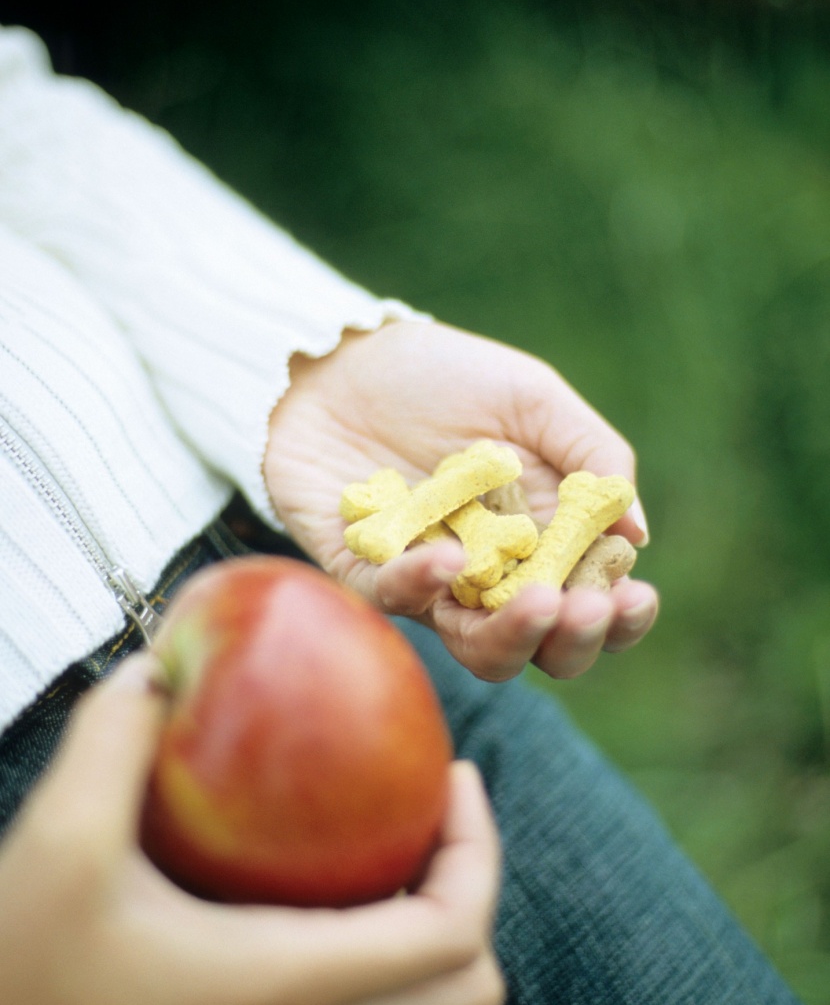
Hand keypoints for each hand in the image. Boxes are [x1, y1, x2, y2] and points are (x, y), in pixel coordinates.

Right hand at [0, 654, 502, 1004]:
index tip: (453, 776)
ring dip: (420, 917)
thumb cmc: (13, 980)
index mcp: (286, 986)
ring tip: (371, 827)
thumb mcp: (58, 844)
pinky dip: (361, 943)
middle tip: (428, 806)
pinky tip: (288, 875)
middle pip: (460, 991)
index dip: (481, 851)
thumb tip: (158, 669)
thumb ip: (114, 740)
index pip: (453, 937)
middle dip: (471, 889)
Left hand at [266, 319, 658, 681]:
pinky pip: (394, 600)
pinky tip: (447, 558)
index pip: (594, 601)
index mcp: (543, 540)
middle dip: (573, 639)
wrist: (340, 356)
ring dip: (511, 637)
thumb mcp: (530, 398)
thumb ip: (590, 454)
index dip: (621, 614)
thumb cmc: (443, 376)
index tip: (634, 595)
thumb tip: (636, 533)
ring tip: (537, 604)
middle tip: (584, 608)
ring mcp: (429, 582)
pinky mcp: (364, 573)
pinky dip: (423, 584)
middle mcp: (491, 576)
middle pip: (542, 645)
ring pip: (476, 647)